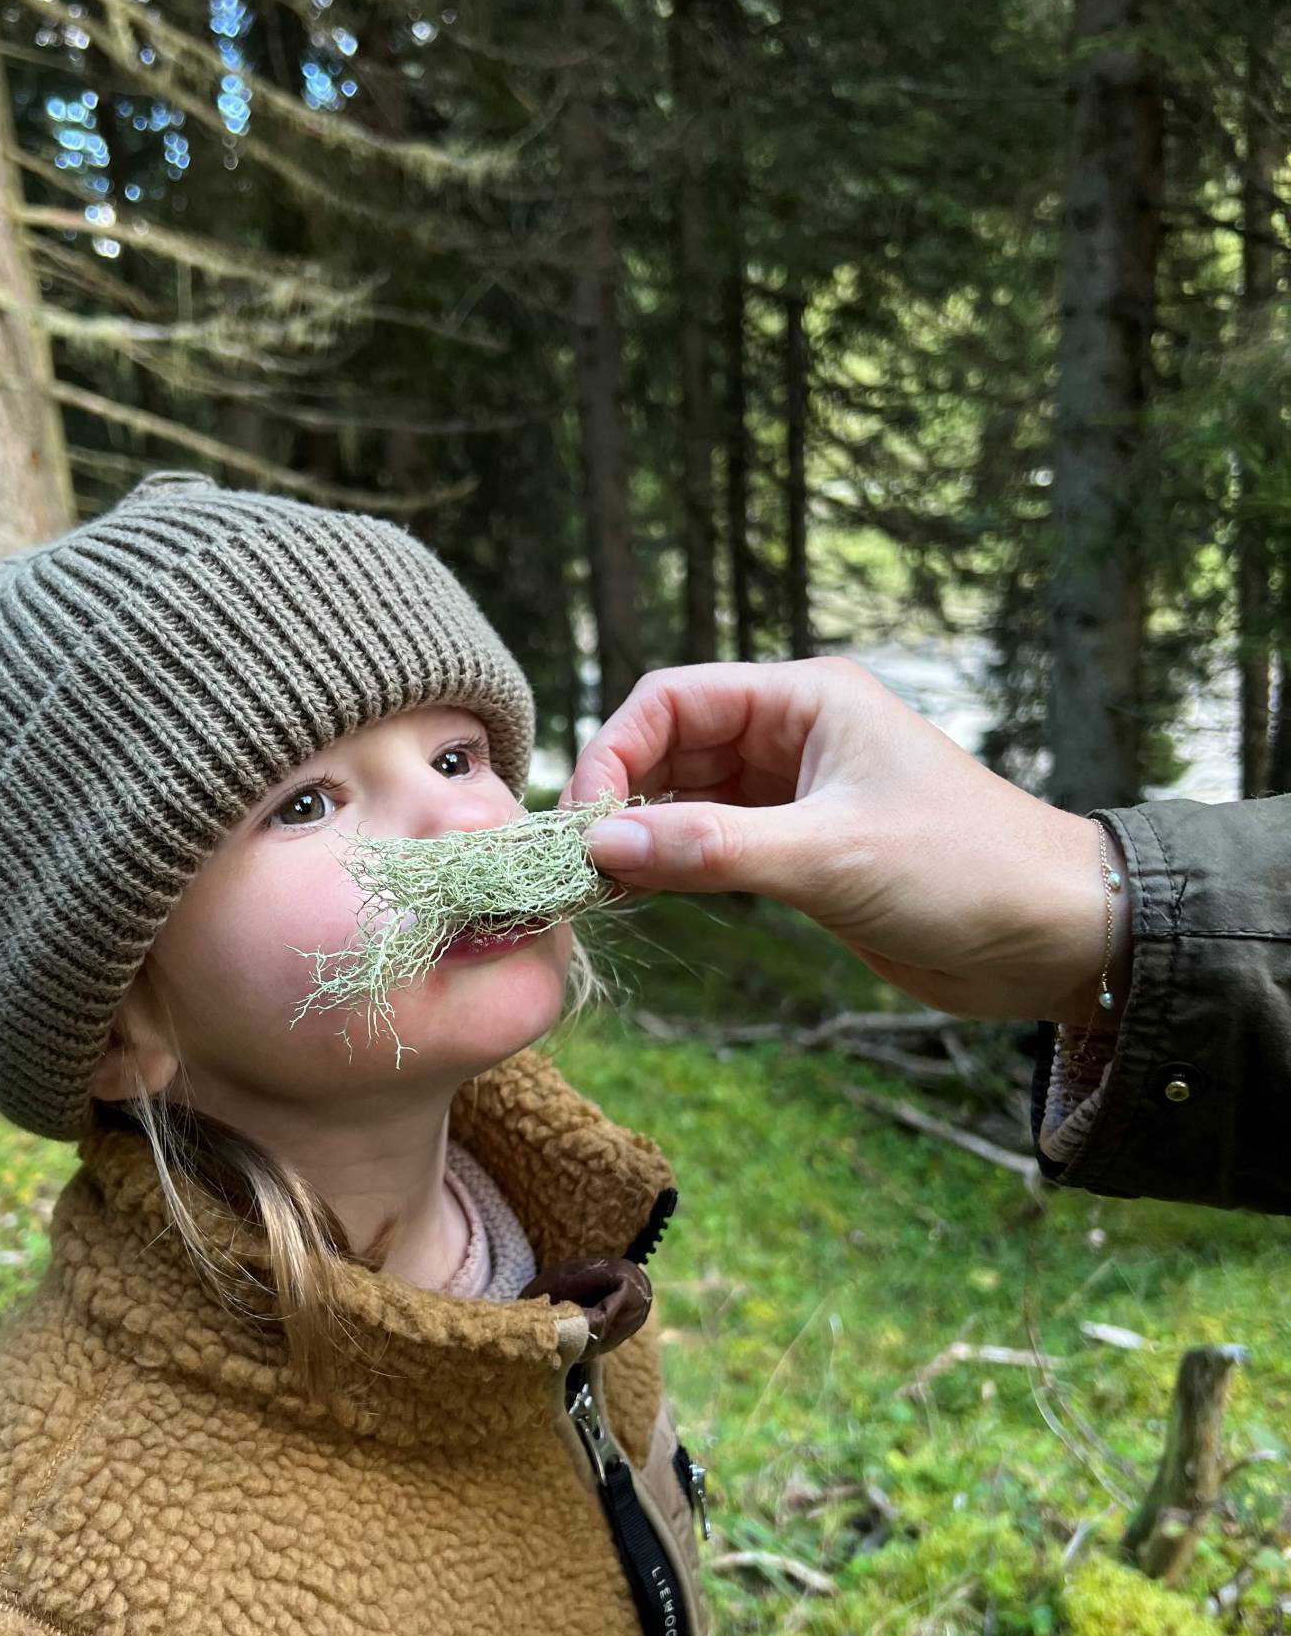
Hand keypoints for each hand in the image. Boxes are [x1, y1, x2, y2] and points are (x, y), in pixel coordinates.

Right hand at [561, 658, 1131, 1025]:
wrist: (1056, 936)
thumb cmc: (965, 871)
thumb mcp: (829, 857)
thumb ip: (711, 849)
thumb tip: (602, 843)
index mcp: (807, 698)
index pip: (673, 699)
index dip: (616, 751)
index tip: (583, 821)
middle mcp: (795, 734)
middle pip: (670, 744)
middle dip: (620, 795)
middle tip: (578, 862)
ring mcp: (796, 793)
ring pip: (686, 797)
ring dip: (642, 834)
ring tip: (600, 885)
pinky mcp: (803, 850)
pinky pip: (714, 843)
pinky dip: (675, 864)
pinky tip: (644, 894)